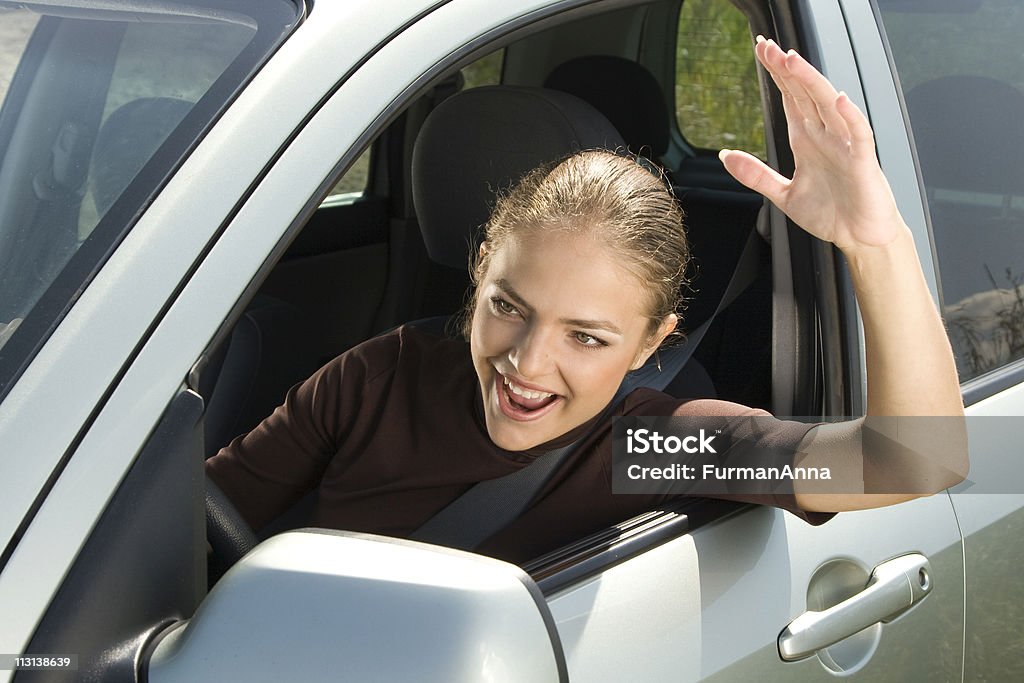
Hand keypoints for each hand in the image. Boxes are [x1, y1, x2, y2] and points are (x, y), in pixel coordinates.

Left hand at [719, 36, 905, 253]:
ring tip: (792, 60)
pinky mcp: (862, 164)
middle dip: (786, 69)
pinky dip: (850, 117)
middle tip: (767, 45)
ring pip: (828, 105)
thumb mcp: (783, 195)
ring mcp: (844, 147)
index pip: (790, 98)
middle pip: (805, 94)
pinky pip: (859, 135)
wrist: (860, 238)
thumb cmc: (830, 213)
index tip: (761, 51)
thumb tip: (724, 155)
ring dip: (811, 82)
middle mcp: (825, 136)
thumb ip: (755, 175)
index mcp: (806, 140)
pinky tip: (839, 100)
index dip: (776, 74)